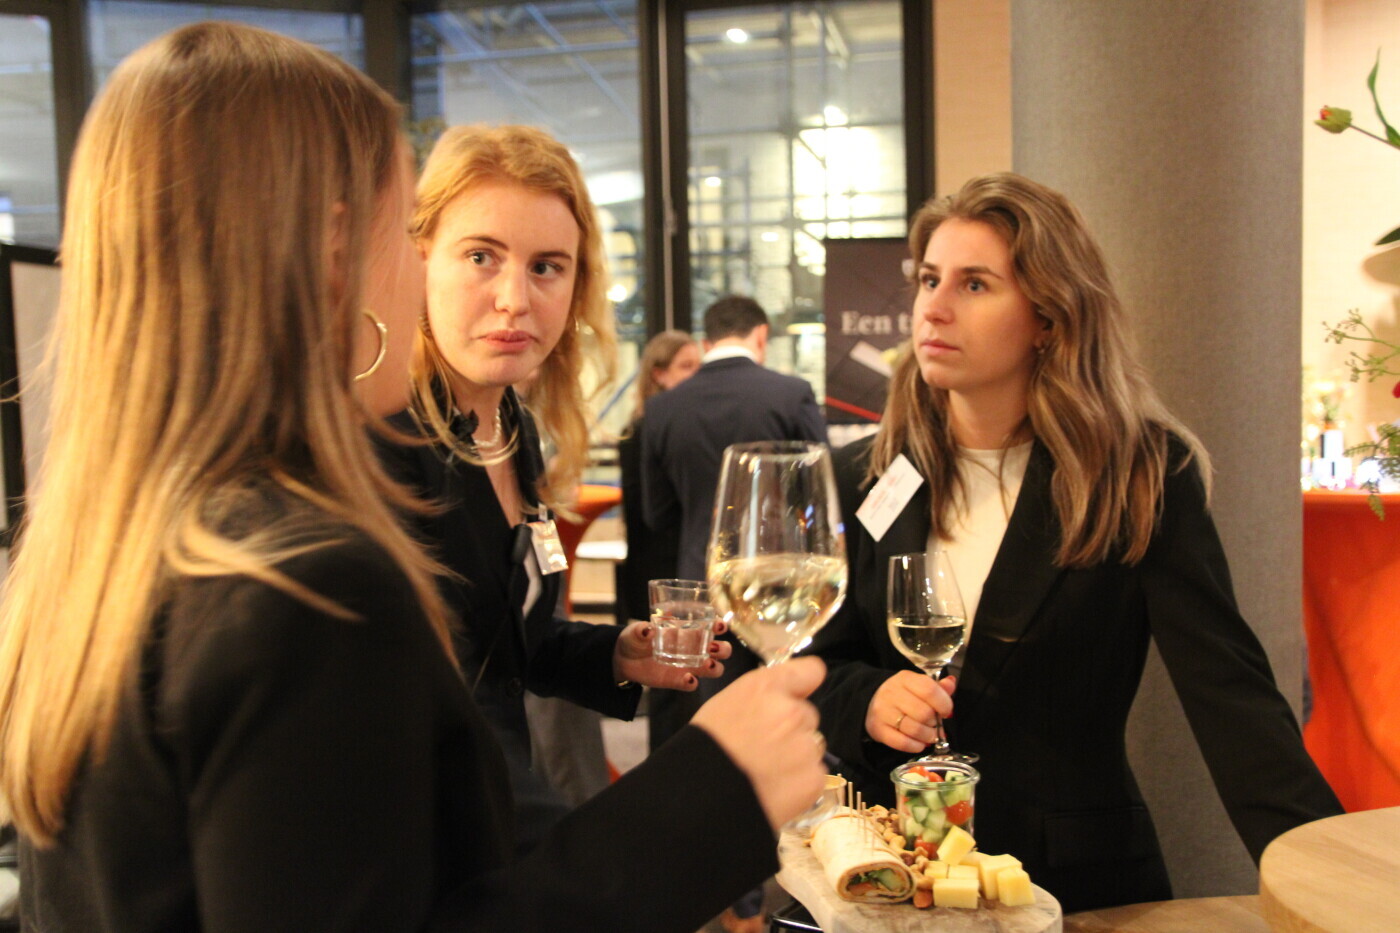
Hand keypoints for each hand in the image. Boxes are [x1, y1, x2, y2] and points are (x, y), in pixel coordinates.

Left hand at [612, 619, 732, 690]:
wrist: (624, 659)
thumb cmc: (636, 638)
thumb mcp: (637, 631)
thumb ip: (642, 630)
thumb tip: (647, 630)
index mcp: (689, 631)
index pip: (713, 627)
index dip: (721, 625)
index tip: (720, 625)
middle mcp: (694, 648)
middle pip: (722, 650)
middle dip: (724, 649)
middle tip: (713, 648)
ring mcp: (689, 666)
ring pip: (715, 669)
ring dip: (715, 667)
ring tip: (706, 664)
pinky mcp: (678, 680)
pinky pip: (692, 684)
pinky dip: (692, 682)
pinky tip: (687, 678)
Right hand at [691, 656, 826, 831]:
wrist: (700, 800)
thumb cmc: (704, 751)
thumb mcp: (725, 705)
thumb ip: (760, 697)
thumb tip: (780, 698)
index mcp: (765, 688)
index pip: (810, 671)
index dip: (804, 684)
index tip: (799, 693)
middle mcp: (790, 711)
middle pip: (807, 716)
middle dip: (792, 730)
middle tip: (764, 749)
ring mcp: (805, 745)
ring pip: (811, 747)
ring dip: (796, 758)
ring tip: (764, 773)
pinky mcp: (813, 778)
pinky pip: (813, 776)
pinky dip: (799, 785)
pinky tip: (773, 789)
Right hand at [864, 670, 956, 753]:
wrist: (871, 701)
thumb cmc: (902, 694)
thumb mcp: (918, 685)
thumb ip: (937, 687)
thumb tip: (951, 683)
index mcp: (905, 679)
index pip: (929, 690)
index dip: (944, 703)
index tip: (946, 711)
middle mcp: (892, 693)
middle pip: (924, 713)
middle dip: (935, 723)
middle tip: (935, 724)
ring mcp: (883, 712)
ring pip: (914, 730)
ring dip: (928, 736)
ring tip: (929, 735)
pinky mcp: (878, 729)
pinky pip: (902, 743)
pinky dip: (915, 746)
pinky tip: (919, 743)